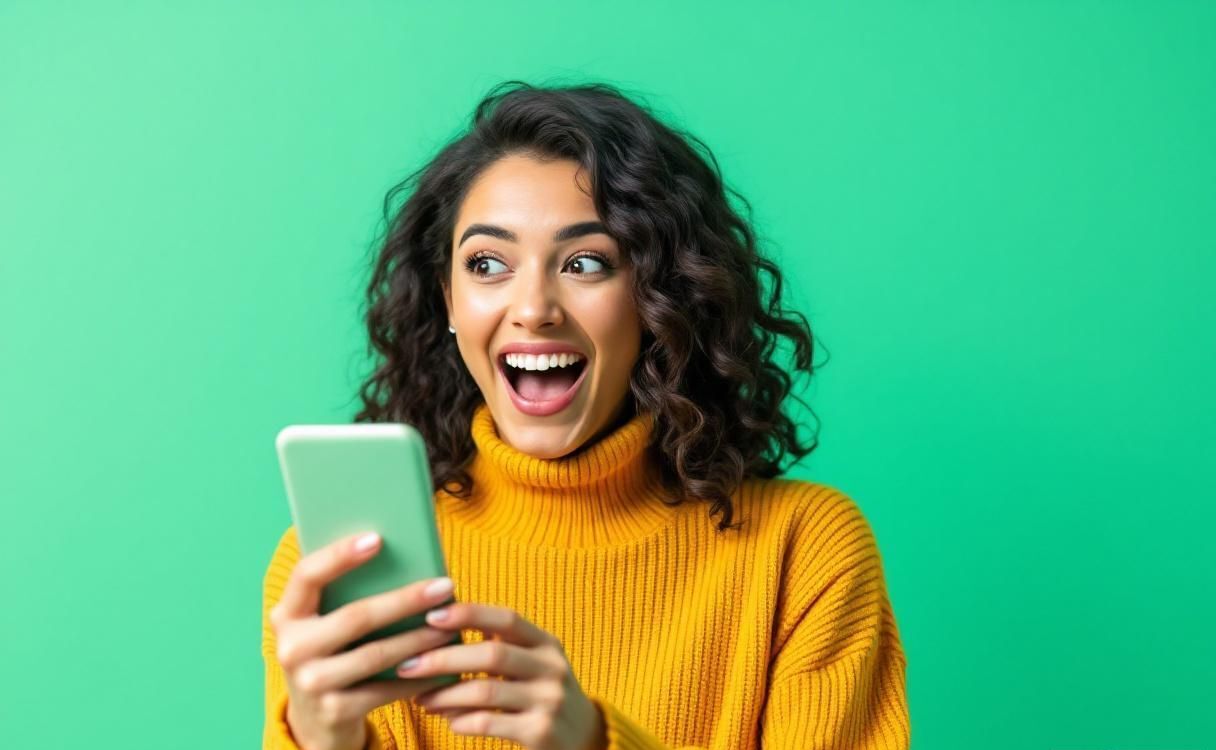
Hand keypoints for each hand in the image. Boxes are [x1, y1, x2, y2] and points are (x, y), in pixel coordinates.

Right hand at [268, 531, 459, 749]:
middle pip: (355, 617)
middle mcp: (291, 647)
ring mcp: (310, 683)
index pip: (307, 575)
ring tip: (450, 625)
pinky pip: (386, 690)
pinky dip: (418, 676)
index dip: (339, 555)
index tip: (378, 538)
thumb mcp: (325, 623)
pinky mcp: (333, 711)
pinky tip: (443, 665)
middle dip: (405, 600)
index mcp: (287, 614)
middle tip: (444, 586)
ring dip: (419, 639)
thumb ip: (345, 594)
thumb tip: (406, 554)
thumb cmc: (332, 652)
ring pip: (375, 654)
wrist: (315, 720)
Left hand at [401, 603, 606, 749]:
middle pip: (492, 654)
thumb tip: (447, 620)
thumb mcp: (534, 663)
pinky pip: (489, 723)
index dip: (469, 614)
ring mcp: (549, 701)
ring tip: (420, 698)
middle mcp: (552, 668)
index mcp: (547, 644)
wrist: (584, 740)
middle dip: (444, 658)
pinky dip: (462, 721)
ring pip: (486, 691)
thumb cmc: (543, 695)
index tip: (431, 616)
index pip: (506, 619)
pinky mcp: (541, 732)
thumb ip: (502, 643)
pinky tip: (447, 720)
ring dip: (446, 694)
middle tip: (407, 665)